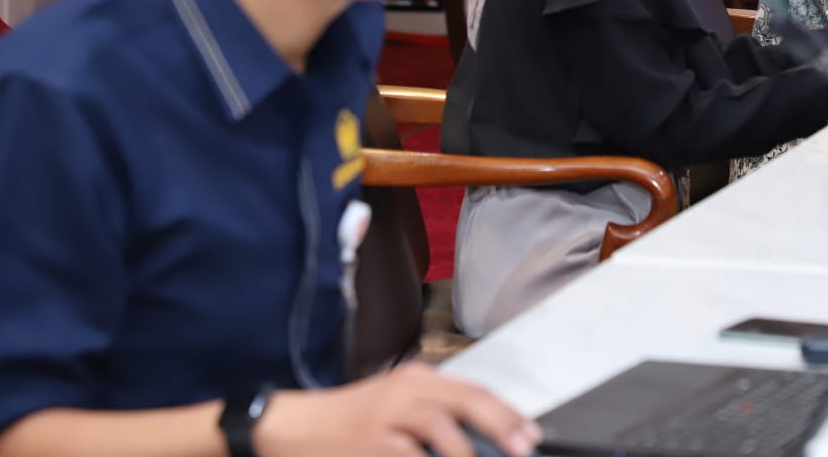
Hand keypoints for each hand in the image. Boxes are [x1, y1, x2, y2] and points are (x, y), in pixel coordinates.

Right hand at [255, 362, 540, 456]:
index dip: (507, 413)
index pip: (474, 390)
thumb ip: (438, 417)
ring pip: (440, 428)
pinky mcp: (370, 443)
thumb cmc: (352, 421)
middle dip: (500, 424)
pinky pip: (409, 455)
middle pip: (465, 401)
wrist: (295, 427)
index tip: (531, 434)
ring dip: (467, 451)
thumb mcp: (398, 407)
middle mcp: (406, 391)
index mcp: (418, 379)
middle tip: (522, 447)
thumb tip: (487, 437)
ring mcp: (387, 416)